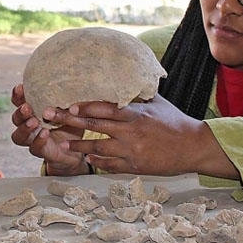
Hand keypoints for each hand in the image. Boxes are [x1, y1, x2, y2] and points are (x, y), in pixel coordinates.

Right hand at [9, 84, 89, 175]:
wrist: (78, 148)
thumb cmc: (72, 124)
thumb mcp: (71, 110)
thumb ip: (65, 101)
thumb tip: (68, 86)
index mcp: (34, 111)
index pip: (19, 102)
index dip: (17, 95)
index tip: (20, 88)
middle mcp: (30, 125)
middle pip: (16, 119)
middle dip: (20, 113)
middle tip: (27, 107)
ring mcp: (33, 140)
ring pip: (18, 136)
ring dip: (24, 128)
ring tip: (34, 122)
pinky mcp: (42, 152)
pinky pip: (34, 147)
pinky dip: (38, 140)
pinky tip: (45, 133)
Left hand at [43, 96, 239, 178]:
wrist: (194, 146)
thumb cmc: (175, 120)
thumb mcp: (156, 101)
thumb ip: (137, 93)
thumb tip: (124, 76)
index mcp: (135, 113)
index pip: (104, 108)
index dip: (84, 107)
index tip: (67, 104)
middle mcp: (131, 131)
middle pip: (94, 126)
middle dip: (68, 121)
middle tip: (48, 116)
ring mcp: (132, 150)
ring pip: (98, 148)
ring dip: (78, 145)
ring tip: (61, 142)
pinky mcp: (135, 166)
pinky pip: (111, 165)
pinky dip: (97, 162)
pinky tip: (86, 160)